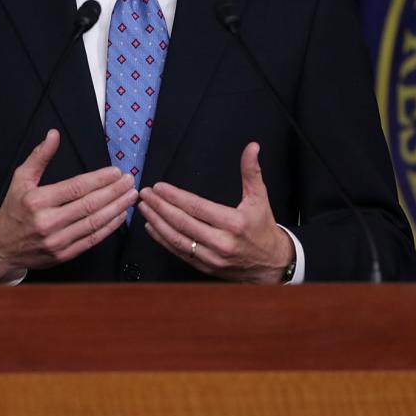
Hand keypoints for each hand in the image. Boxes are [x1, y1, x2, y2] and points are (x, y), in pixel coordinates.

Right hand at [0, 129, 137, 282]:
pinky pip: (91, 240)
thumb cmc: (13, 210)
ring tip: (130, 196)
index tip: (116, 172)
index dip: (99, 179)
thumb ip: (39, 157)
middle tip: (130, 181)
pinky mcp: (64, 255)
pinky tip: (120, 216)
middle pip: (89, 205)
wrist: (1, 248)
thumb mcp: (20, 179)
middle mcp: (48, 222)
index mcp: (37, 201)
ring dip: (116, 209)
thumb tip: (54, 134)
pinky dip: (109, 228)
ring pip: (93, 223)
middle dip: (114, 192)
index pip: (75, 188)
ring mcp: (57, 241)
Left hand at [138, 142, 293, 284]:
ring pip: (177, 240)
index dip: (175, 197)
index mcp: (234, 223)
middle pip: (182, 223)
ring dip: (157, 223)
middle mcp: (221, 242)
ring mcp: (212, 258)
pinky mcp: (205, 268)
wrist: (272, 263)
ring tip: (144, 208)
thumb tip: (252, 147)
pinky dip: (163, 240)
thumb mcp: (260, 198)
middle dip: (160, 207)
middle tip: (145, 194)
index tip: (159, 187)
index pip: (197, 207)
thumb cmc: (263, 227)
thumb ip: (251, 172)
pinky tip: (152, 227)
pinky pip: (179, 253)